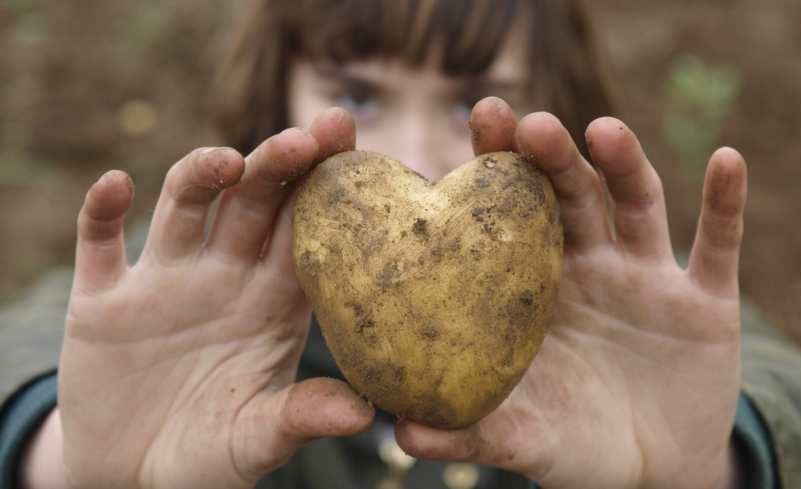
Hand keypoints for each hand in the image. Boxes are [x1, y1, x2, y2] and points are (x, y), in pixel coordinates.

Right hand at [49, 109, 372, 488]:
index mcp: (273, 303)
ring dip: (202, 174)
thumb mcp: (258, 441)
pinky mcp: (104, 302)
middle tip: (306, 136)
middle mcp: (223, 278)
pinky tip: (116, 185)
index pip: (306, 231)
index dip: (327, 186)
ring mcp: (163, 283)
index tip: (350, 141)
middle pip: (253, 203)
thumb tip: (365, 415)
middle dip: (277, 166)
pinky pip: (99, 243)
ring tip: (227, 160)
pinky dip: (103, 212)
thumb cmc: (210, 458)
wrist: (133, 480)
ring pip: (184, 207)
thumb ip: (301, 417)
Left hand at [394, 98, 746, 488]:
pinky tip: (726, 160)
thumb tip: (401, 434)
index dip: (498, 165)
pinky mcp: (706, 301)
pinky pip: (718, 245)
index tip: (479, 117)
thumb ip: (472, 432)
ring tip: (604, 130)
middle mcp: (590, 267)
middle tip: (529, 122)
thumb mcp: (524, 439)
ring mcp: (648, 278)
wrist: (654, 474)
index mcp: (536, 288)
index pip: (512, 215)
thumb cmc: (574, 445)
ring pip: (637, 205)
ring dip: (625, 164)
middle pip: (570, 195)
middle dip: (553, 157)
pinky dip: (724, 204)